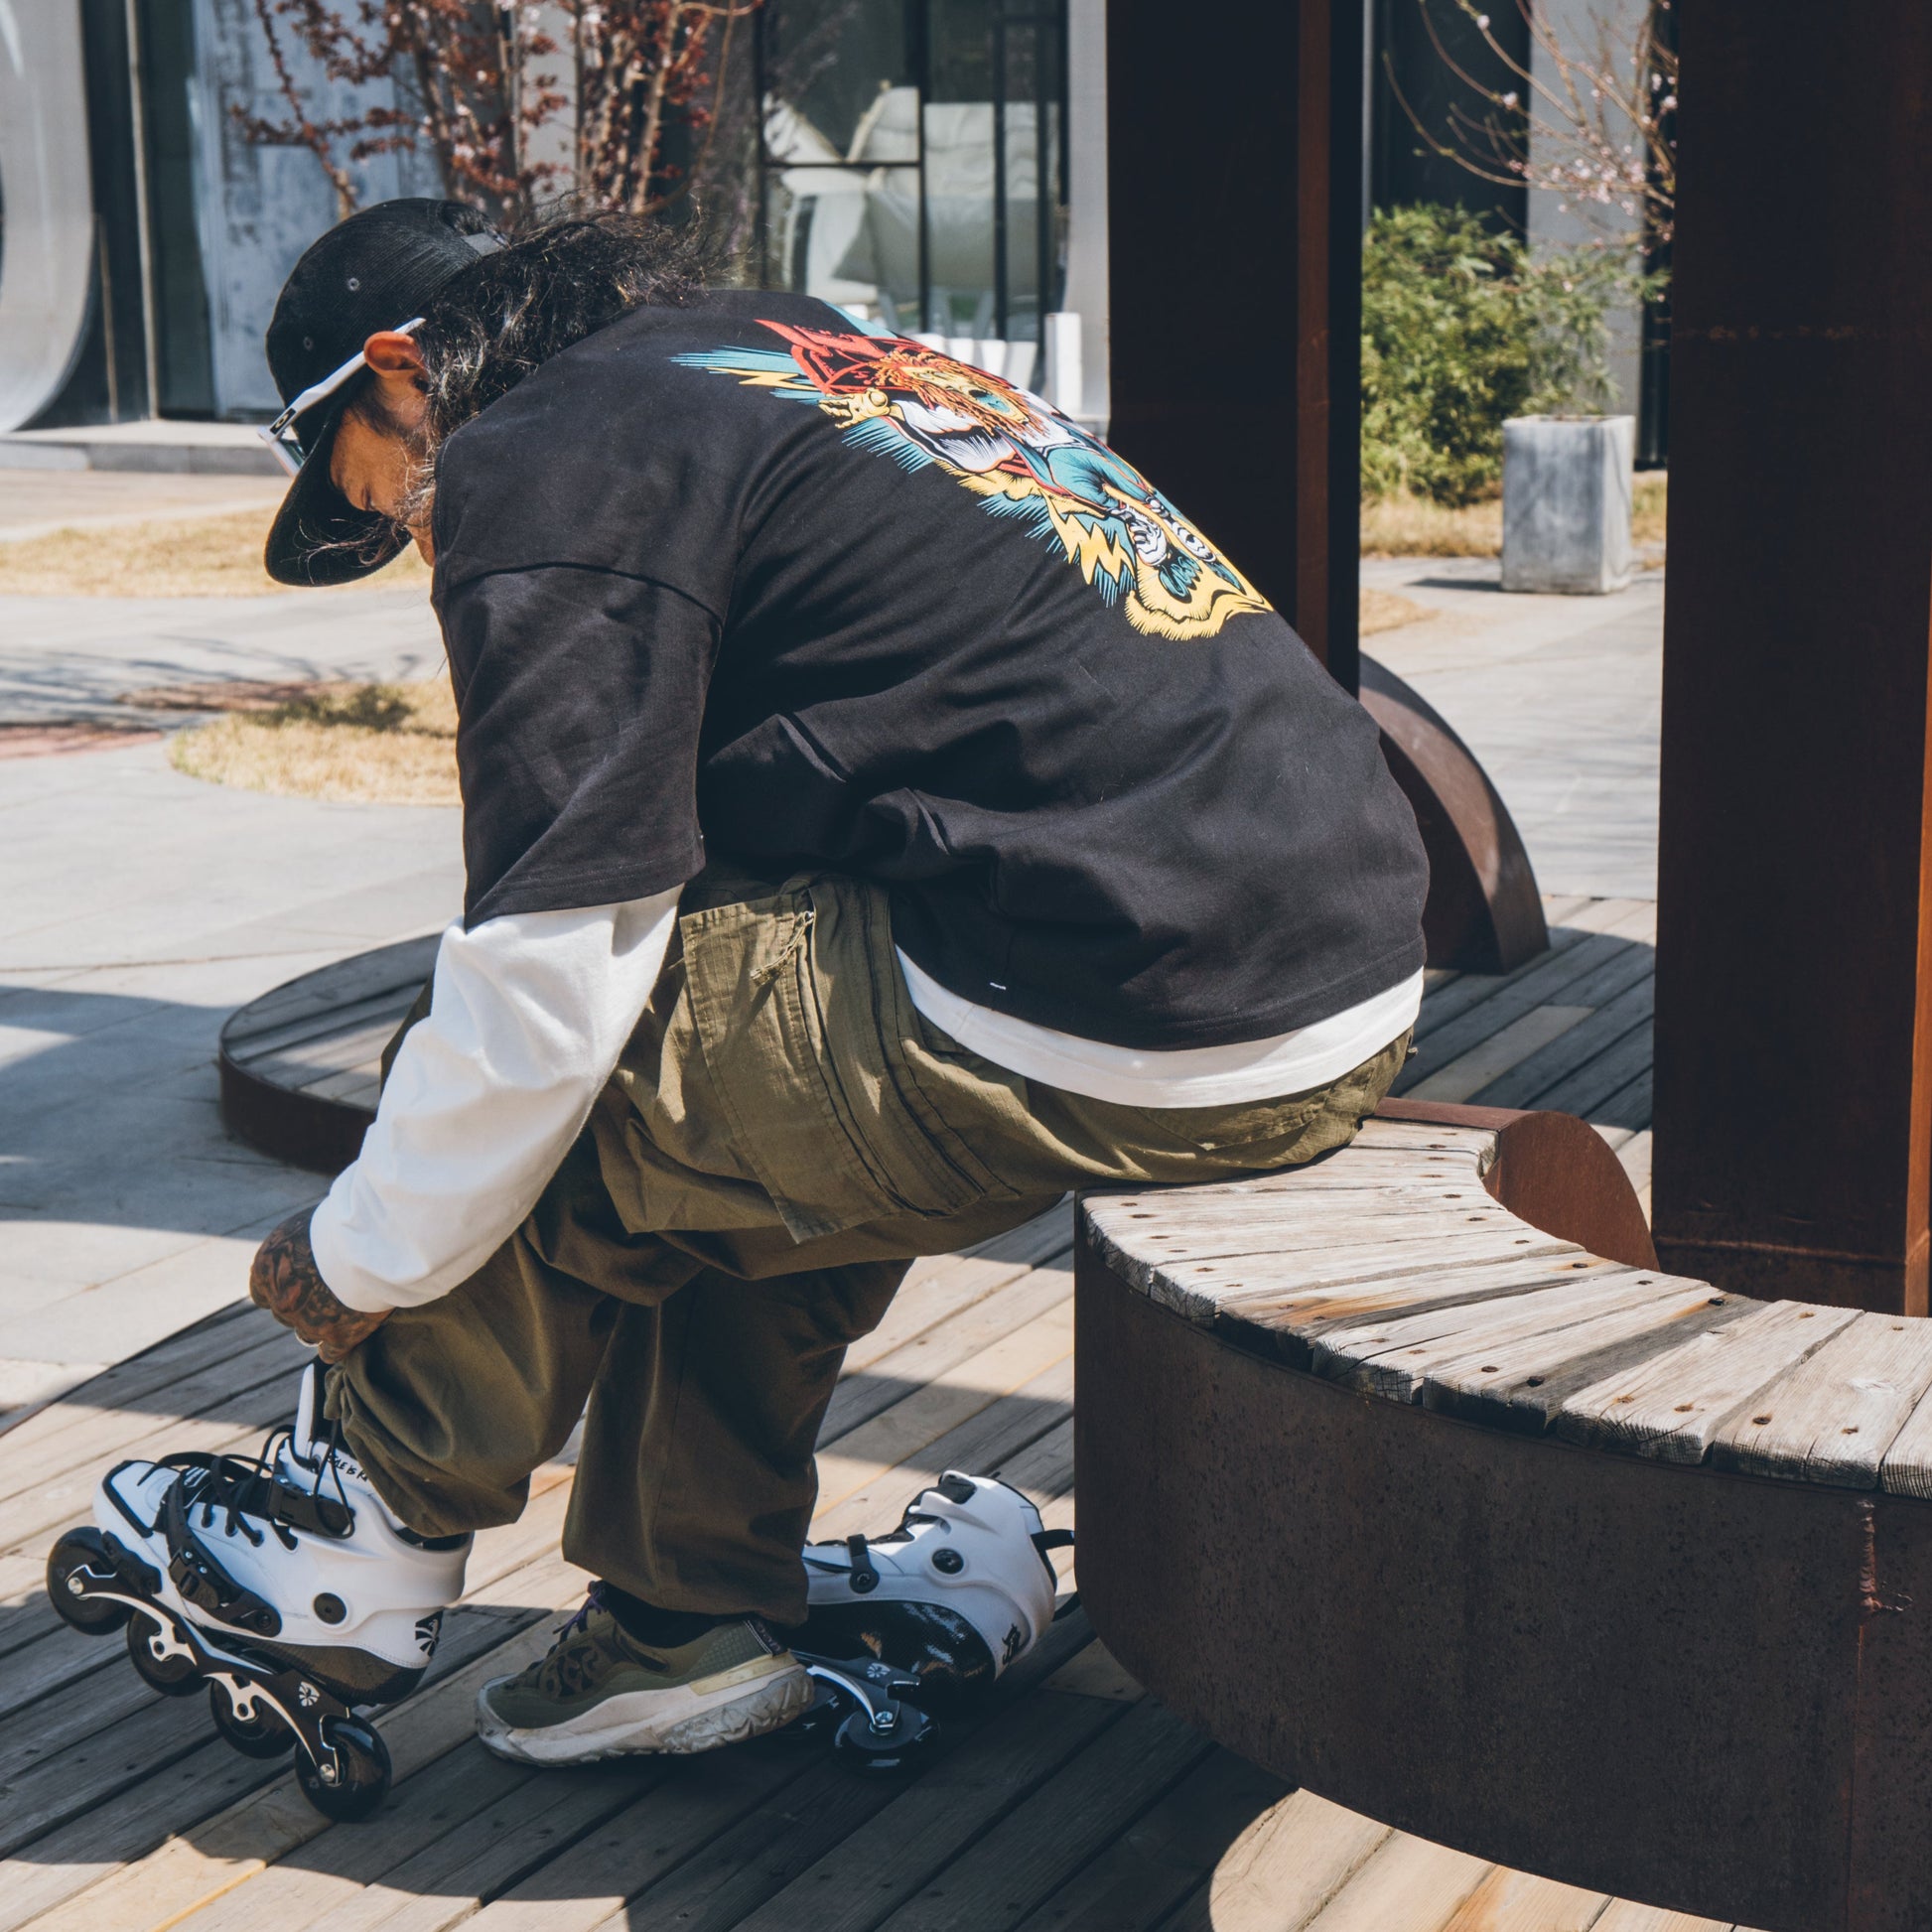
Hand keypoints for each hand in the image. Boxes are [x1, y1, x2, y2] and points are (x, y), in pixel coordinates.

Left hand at [250, 1209, 388, 1362]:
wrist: (371, 1236)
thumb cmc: (342, 1220)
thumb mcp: (305, 1227)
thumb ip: (296, 1248)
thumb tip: (302, 1253)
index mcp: (266, 1269)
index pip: (261, 1294)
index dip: (281, 1291)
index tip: (300, 1285)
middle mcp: (281, 1300)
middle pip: (287, 1314)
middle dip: (305, 1305)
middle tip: (331, 1291)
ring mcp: (308, 1322)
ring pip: (308, 1334)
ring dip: (322, 1324)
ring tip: (346, 1308)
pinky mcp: (339, 1336)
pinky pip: (332, 1352)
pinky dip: (340, 1344)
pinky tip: (352, 1332)